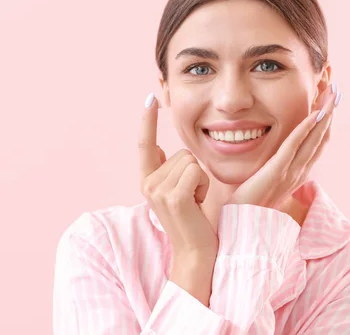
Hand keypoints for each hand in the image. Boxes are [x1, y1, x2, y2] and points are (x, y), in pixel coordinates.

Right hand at [139, 94, 218, 261]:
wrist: (196, 251)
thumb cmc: (193, 220)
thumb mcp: (177, 191)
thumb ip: (166, 170)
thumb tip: (161, 150)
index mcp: (148, 181)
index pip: (144, 144)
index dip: (147, 120)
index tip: (150, 98)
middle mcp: (148, 184)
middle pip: (182, 152)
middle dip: (196, 171)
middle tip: (194, 197)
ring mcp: (158, 190)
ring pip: (190, 161)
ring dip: (202, 179)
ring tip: (196, 201)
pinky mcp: (173, 196)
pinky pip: (196, 171)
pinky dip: (204, 186)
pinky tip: (198, 204)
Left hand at [231, 86, 339, 221]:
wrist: (242, 227)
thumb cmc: (249, 207)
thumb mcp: (266, 185)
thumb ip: (274, 172)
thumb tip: (276, 162)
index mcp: (297, 175)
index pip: (316, 145)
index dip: (324, 124)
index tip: (328, 104)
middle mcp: (299, 173)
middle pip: (320, 138)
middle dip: (329, 114)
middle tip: (336, 91)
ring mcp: (290, 173)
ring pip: (313, 140)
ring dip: (324, 116)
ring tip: (331, 95)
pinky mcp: (277, 172)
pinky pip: (294, 146)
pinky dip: (305, 129)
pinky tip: (314, 114)